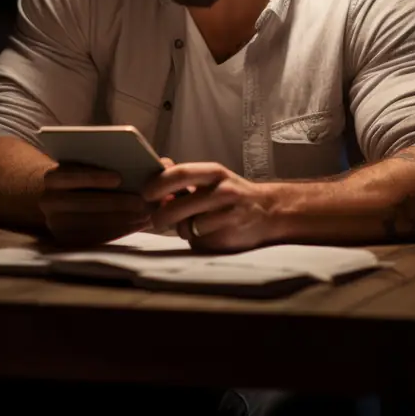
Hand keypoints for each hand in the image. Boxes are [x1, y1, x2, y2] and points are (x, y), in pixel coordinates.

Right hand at [40, 163, 151, 246]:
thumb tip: (164, 165)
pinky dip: (118, 231)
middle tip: (144, 202)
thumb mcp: (96, 164)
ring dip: (121, 219)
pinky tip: (136, 225)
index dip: (94, 176)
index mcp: (52, 177)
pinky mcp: (66, 242)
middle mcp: (48, 202)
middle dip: (116, 203)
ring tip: (146, 214)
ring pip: (91, 223)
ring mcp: (55, 225)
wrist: (60, 198)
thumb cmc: (87, 177)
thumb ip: (125, 160)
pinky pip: (94, 238)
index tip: (118, 178)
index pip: (70, 175)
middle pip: (83, 203)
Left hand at [143, 161, 277, 251]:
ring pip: (186, 228)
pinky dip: (197, 240)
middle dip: (160, 216)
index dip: (157, 185)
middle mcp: (222, 191)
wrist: (268, 211)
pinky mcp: (228, 238)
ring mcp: (226, 216)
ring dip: (182, 229)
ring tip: (192, 224)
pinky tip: (209, 233)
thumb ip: (183, 180)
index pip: (179, 174)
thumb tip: (152, 181)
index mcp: (214, 173)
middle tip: (157, 219)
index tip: (146, 194)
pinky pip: (199, 242)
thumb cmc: (230, 194)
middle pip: (176, 207)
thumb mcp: (211, 178)